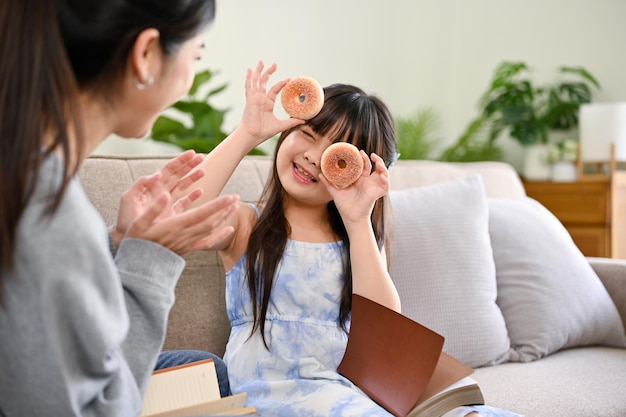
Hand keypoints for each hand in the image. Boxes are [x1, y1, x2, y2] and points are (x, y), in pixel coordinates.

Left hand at [112, 151, 205, 246]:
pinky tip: (200, 191)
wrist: (126, 237)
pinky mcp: (170, 214)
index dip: (180, 161)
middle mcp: (160, 192)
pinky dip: (192, 196)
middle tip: (201, 157)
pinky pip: (183, 202)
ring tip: (204, 171)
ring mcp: (166, 203)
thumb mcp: (129, 198)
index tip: (191, 154)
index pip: (168, 170)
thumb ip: (141, 185)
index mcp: (152, 186)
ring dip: (192, 178)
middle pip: (177, 175)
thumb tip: (157, 174)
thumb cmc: (126, 219)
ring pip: (182, 186)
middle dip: (189, 165)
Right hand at [124, 193, 238, 254]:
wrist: (137, 266)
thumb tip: (164, 195)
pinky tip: (229, 230)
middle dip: (224, 208)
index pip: (202, 213)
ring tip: (234, 207)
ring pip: (210, 230)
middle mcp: (185, 235)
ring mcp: (187, 243)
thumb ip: (153, 209)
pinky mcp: (187, 249)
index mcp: (175, 226)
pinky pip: (207, 243)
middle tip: (236, 197)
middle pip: (210, 221)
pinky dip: (220, 236)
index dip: (218, 204)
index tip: (230, 196)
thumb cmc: (136, 241)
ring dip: (223, 218)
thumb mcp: (138, 223)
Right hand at [237, 60, 302, 146]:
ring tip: (261, 61)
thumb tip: (304, 121)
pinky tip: (250, 70)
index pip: (275, 90)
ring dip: (259, 71)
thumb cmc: (264, 132)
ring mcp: (254, 98)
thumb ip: (291, 122)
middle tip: (275, 64)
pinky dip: (249, 78)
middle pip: (264, 82)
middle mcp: (260, 99)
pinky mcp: (250, 99)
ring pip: (256, 81)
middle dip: (269, 72)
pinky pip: (249, 86)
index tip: (289, 79)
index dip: (281, 84)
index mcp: (267, 103)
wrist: (253, 136)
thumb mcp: (281, 125)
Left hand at [320, 152, 389, 224]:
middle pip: (376, 167)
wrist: (350, 217)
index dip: (364, 158)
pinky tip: (381, 175)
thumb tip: (320, 174)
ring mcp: (373, 187)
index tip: (359, 151)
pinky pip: (385, 185)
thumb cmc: (344, 205)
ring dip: (383, 167)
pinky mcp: (376, 193)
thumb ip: (328, 183)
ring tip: (378, 163)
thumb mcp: (335, 191)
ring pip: (383, 174)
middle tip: (369, 155)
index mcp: (360, 180)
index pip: (364, 166)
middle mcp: (368, 182)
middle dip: (376, 159)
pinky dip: (386, 180)